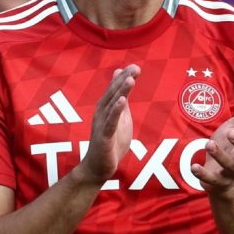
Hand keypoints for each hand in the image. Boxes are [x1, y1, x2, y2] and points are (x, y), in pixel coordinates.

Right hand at [77, 65, 139, 185]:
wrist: (98, 167)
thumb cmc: (110, 142)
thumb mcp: (120, 118)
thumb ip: (121, 101)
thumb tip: (124, 81)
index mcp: (106, 108)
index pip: (115, 89)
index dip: (124, 77)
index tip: (135, 66)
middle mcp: (101, 113)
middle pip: (113, 93)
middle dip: (124, 80)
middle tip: (135, 68)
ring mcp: (102, 124)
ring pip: (112, 105)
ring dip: (121, 91)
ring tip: (130, 79)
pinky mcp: (104, 137)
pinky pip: (111, 122)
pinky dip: (116, 111)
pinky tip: (122, 101)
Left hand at [191, 95, 233, 195]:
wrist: (220, 175)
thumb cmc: (229, 146)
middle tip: (232, 133)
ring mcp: (230, 171)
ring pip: (229, 166)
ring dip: (220, 155)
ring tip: (209, 144)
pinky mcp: (217, 181)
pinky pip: (211, 179)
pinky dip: (203, 174)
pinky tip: (193, 167)